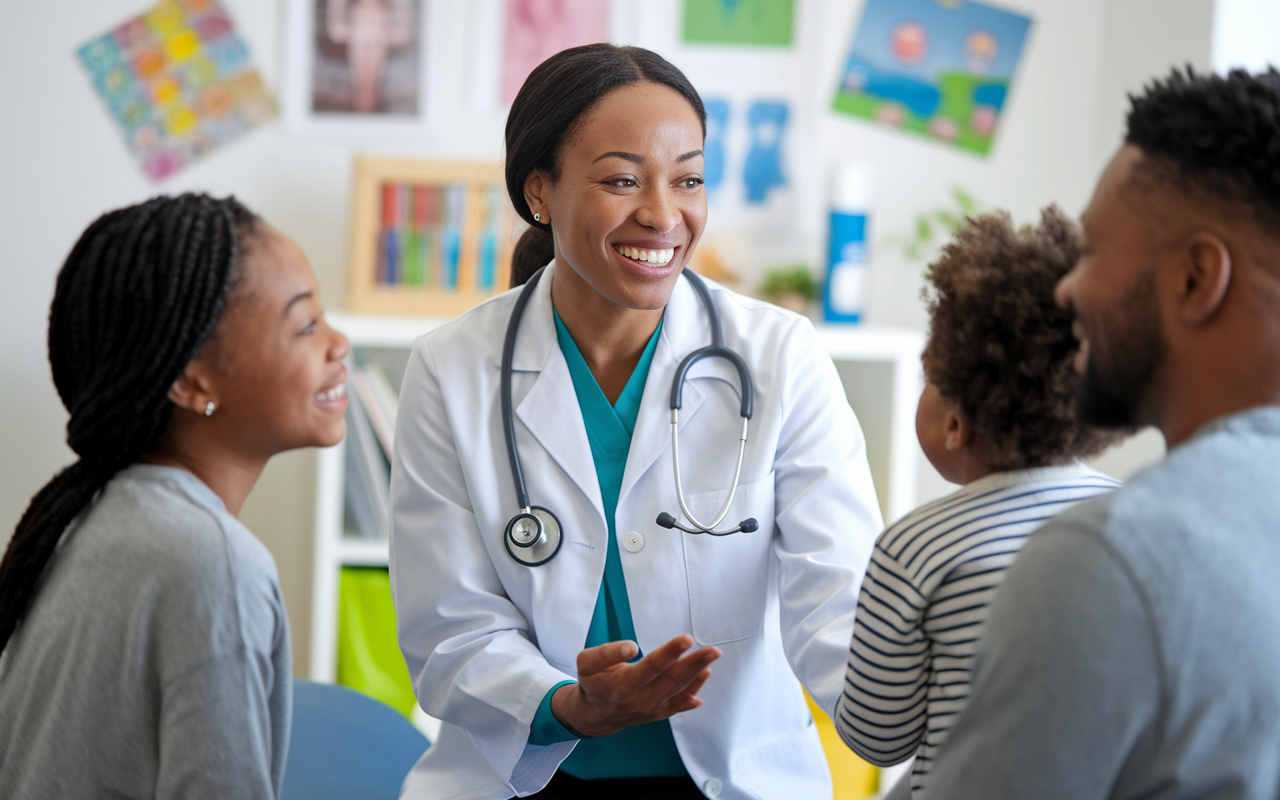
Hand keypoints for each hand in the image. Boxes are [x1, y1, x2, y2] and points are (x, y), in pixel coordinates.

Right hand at [550, 634, 720, 737]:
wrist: (595, 716)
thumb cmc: (593, 683)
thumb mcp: (586, 663)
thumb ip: (606, 652)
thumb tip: (631, 647)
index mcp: (624, 684)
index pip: (652, 666)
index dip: (670, 652)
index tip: (686, 639)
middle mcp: (641, 699)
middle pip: (672, 679)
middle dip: (695, 663)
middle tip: (713, 650)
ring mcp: (652, 708)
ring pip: (679, 691)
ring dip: (698, 674)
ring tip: (712, 657)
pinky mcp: (659, 713)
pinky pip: (680, 703)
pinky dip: (694, 692)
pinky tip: (705, 677)